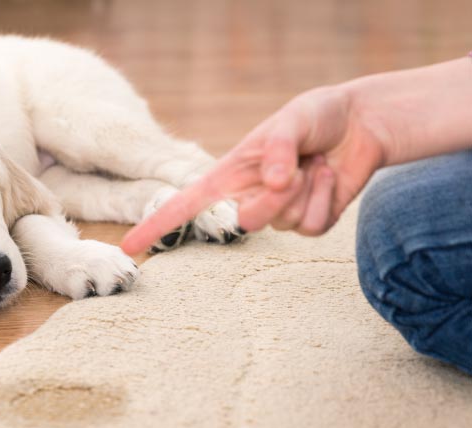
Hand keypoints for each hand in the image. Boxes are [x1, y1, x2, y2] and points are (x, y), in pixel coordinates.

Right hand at [121, 84, 387, 254]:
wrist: (361, 124)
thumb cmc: (317, 116)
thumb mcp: (294, 118)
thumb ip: (278, 148)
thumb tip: (272, 183)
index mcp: (229, 174)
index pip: (185, 204)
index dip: (156, 225)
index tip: (130, 247)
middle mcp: (248, 197)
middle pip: (246, 222)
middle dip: (274, 199)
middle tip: (296, 169)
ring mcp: (278, 214)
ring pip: (283, 224)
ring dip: (307, 190)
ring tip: (315, 164)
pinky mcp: (308, 222)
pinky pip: (312, 227)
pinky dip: (327, 199)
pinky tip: (329, 177)